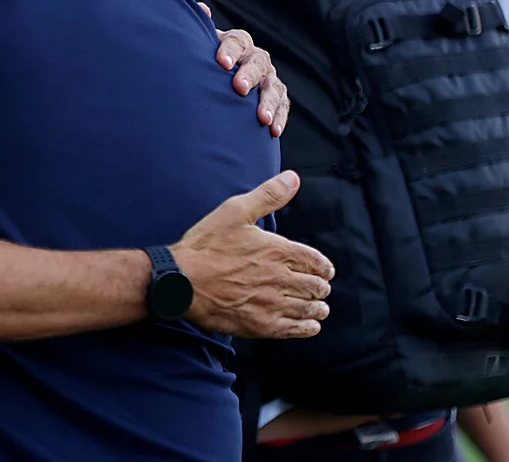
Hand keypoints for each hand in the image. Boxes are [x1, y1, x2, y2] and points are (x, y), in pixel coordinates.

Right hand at [172, 170, 333, 338]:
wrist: (182, 280)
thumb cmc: (206, 245)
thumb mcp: (235, 211)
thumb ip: (268, 195)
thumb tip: (293, 178)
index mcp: (278, 251)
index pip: (315, 261)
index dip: (324, 266)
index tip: (326, 270)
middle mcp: (281, 278)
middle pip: (315, 286)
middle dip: (321, 287)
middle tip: (321, 288)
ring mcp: (273, 304)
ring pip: (309, 309)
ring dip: (318, 307)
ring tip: (320, 308)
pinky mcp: (262, 324)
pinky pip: (295, 329)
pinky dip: (306, 327)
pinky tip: (309, 326)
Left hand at [201, 5, 288, 136]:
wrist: (215, 82)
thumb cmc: (204, 63)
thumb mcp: (199, 47)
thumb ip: (200, 30)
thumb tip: (201, 8)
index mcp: (237, 43)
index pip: (237, 41)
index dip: (229, 50)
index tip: (221, 63)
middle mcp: (256, 58)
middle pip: (257, 63)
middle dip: (249, 76)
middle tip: (239, 89)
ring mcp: (268, 78)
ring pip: (273, 86)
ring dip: (268, 102)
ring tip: (262, 119)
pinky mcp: (277, 97)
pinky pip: (283, 105)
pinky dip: (279, 117)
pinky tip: (273, 131)